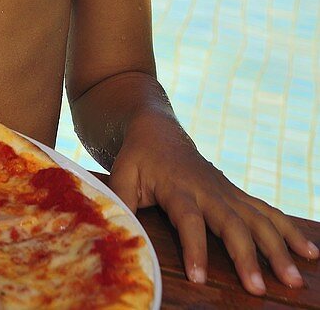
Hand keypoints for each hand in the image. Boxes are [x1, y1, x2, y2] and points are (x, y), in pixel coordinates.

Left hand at [108, 115, 318, 296]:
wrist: (157, 130)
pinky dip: (289, 231)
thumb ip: (121, 204)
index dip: (195, 247)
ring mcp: (226, 191)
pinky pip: (267, 212)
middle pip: (231, 222)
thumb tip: (117, 233)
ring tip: (294, 278)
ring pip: (257, 219)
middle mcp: (207, 189)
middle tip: (257, 289)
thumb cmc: (137, 158)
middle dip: (246, 256)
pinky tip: (310, 251)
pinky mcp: (236, 195)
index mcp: (177, 187)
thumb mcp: (121, 176)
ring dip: (278, 248)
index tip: (199, 277)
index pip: (188, 219)